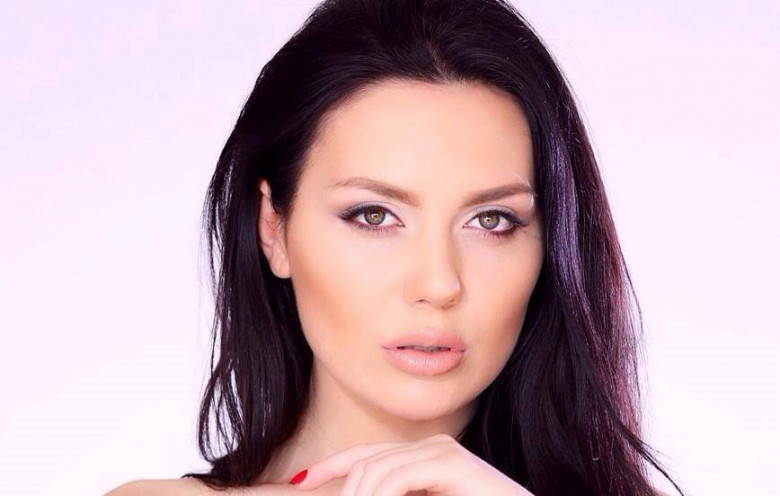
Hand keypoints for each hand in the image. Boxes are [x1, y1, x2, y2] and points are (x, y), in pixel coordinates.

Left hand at [289, 433, 533, 495]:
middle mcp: (432, 446)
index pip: (367, 455)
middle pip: (367, 462)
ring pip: (377, 471)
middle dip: (344, 492)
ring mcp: (444, 450)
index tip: (299, 480)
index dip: (330, 465)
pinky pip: (398, 479)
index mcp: (424, 458)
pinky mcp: (453, 463)